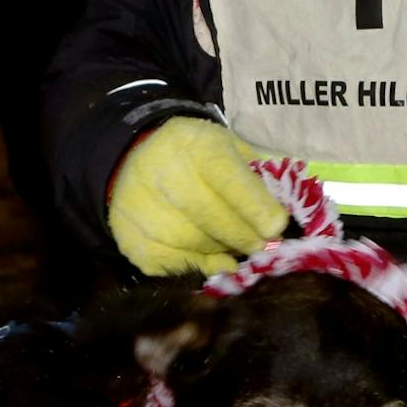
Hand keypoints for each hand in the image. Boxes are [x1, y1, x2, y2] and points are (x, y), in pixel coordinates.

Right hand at [107, 119, 288, 277]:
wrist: (136, 161)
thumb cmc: (197, 158)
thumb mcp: (229, 150)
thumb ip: (255, 180)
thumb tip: (278, 223)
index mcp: (193, 143)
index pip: (226, 177)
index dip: (253, 205)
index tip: (276, 227)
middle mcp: (160, 170)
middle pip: (210, 216)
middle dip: (244, 236)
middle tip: (263, 247)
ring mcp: (139, 205)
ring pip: (192, 242)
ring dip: (222, 250)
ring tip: (235, 247)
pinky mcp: (128, 236)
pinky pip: (172, 262)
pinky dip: (198, 263)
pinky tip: (209, 256)